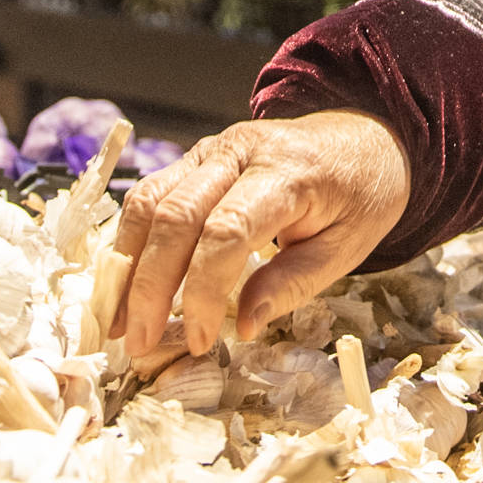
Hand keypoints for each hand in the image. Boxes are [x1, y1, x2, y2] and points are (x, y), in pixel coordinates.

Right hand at [111, 110, 410, 354]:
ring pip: (148, 201)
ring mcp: (212, 149)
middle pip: (175, 215)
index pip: (226, 230)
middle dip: (150, 286)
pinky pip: (150, 195)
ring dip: (126, 266)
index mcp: (288, 172)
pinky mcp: (195, 157)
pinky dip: (131, 243)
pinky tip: (125, 286)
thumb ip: (292, 284)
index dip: (204, 291)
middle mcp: (240, 151)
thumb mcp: (346, 248)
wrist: (365, 138)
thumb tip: (242, 327)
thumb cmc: (361, 195)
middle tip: (139, 344)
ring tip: (117, 324)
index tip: (200, 340)